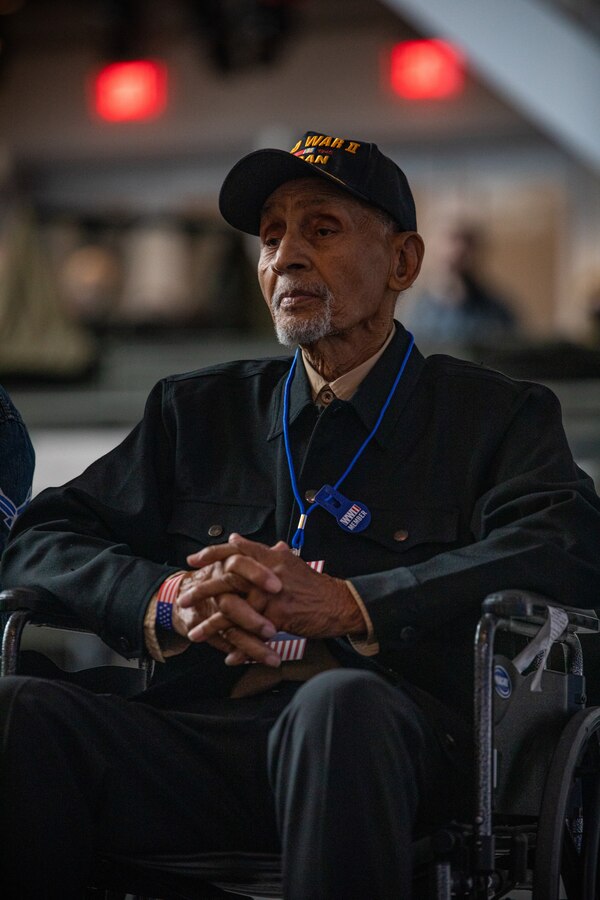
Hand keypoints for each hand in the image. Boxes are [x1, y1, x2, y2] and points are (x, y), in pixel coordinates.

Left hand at [184, 534, 364, 663]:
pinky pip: (252, 634)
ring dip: (213, 626)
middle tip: (183, 600)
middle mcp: (268, 574)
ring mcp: (273, 596)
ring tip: (196, 635)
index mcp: (271, 558)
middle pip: (228, 578)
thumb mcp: (289, 561)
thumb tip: (236, 540)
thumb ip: (262, 551)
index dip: (212, 555)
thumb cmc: (313, 585)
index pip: (235, 551)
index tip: (192, 560)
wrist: (339, 603)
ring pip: (235, 611)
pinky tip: (229, 657)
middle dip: (202, 590)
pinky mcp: (279, 617)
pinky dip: (240, 648)